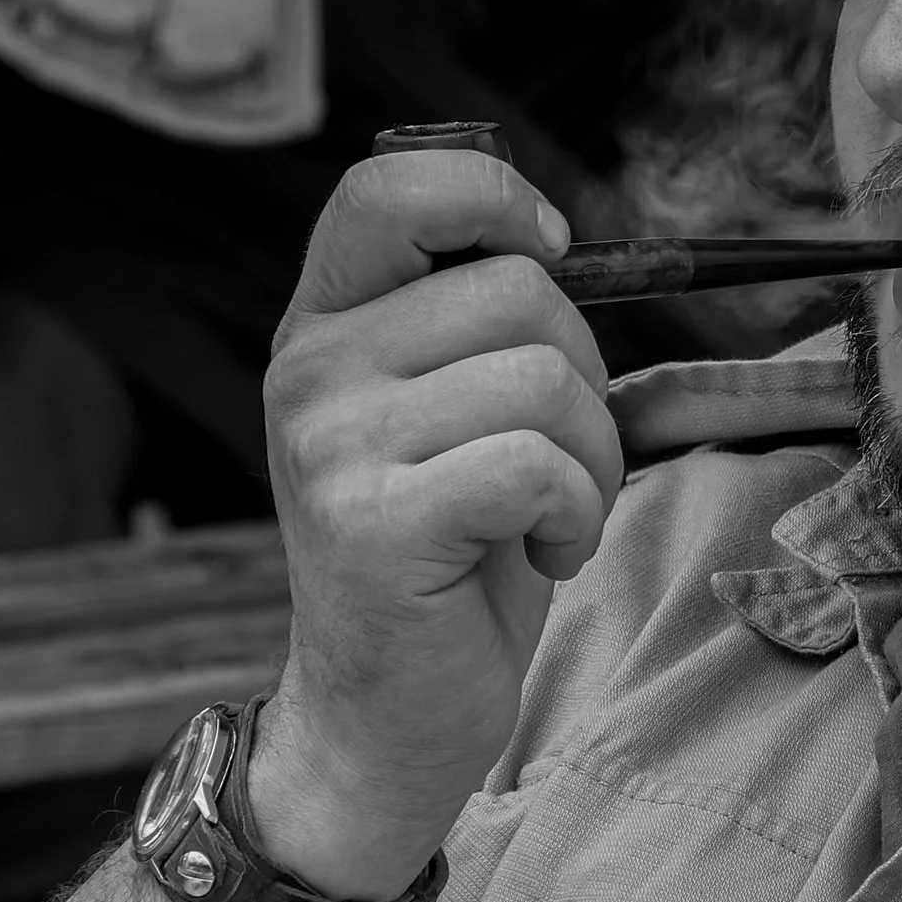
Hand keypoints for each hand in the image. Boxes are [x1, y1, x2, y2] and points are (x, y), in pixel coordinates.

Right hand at [255, 148, 621, 896]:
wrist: (384, 715)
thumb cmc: (447, 555)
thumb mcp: (444, 413)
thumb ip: (471, 322)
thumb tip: (558, 234)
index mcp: (324, 323)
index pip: (390, 186)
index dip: (492, 194)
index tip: (551, 251)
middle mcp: (310, 370)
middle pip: (520, 289)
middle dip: (585, 375)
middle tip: (555, 462)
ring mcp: (333, 445)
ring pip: (547, 378)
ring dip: (591, 459)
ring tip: (545, 518)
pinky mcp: (375, 523)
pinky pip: (540, 464)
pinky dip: (577, 515)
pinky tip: (541, 556)